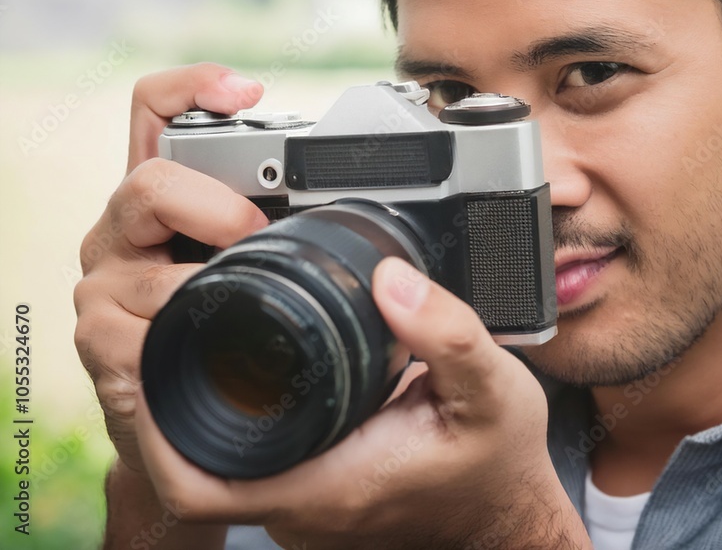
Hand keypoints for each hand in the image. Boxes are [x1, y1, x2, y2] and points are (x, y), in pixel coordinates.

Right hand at [74, 63, 268, 474]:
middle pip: (153, 179)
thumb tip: (375, 216)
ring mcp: (105, 282)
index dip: (194, 87)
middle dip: (218, 207)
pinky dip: (184, 334)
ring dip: (210, 278)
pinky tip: (206, 348)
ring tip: (240, 304)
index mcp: (166, 198)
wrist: (187, 425)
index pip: (156, 112)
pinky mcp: (100, 339)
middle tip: (256, 238)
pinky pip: (140, 326)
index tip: (248, 92)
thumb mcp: (263, 267)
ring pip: (152, 260)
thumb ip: (292, 229)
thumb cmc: (233, 332)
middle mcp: (124, 228)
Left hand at [134, 258, 591, 549]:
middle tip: (157, 328)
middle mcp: (306, 503)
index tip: (143, 367)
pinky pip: (247, 466)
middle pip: (192, 470)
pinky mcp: (318, 495)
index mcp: (332, 483)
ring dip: (188, 413)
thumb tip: (389, 278)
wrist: (509, 512)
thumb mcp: (493, 387)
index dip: (152, 433)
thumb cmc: (498, 461)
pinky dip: (226, 422)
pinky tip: (237, 373)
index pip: (200, 485)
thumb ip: (446, 332)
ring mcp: (308, 505)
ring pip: (216, 468)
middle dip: (159, 404)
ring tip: (185, 340)